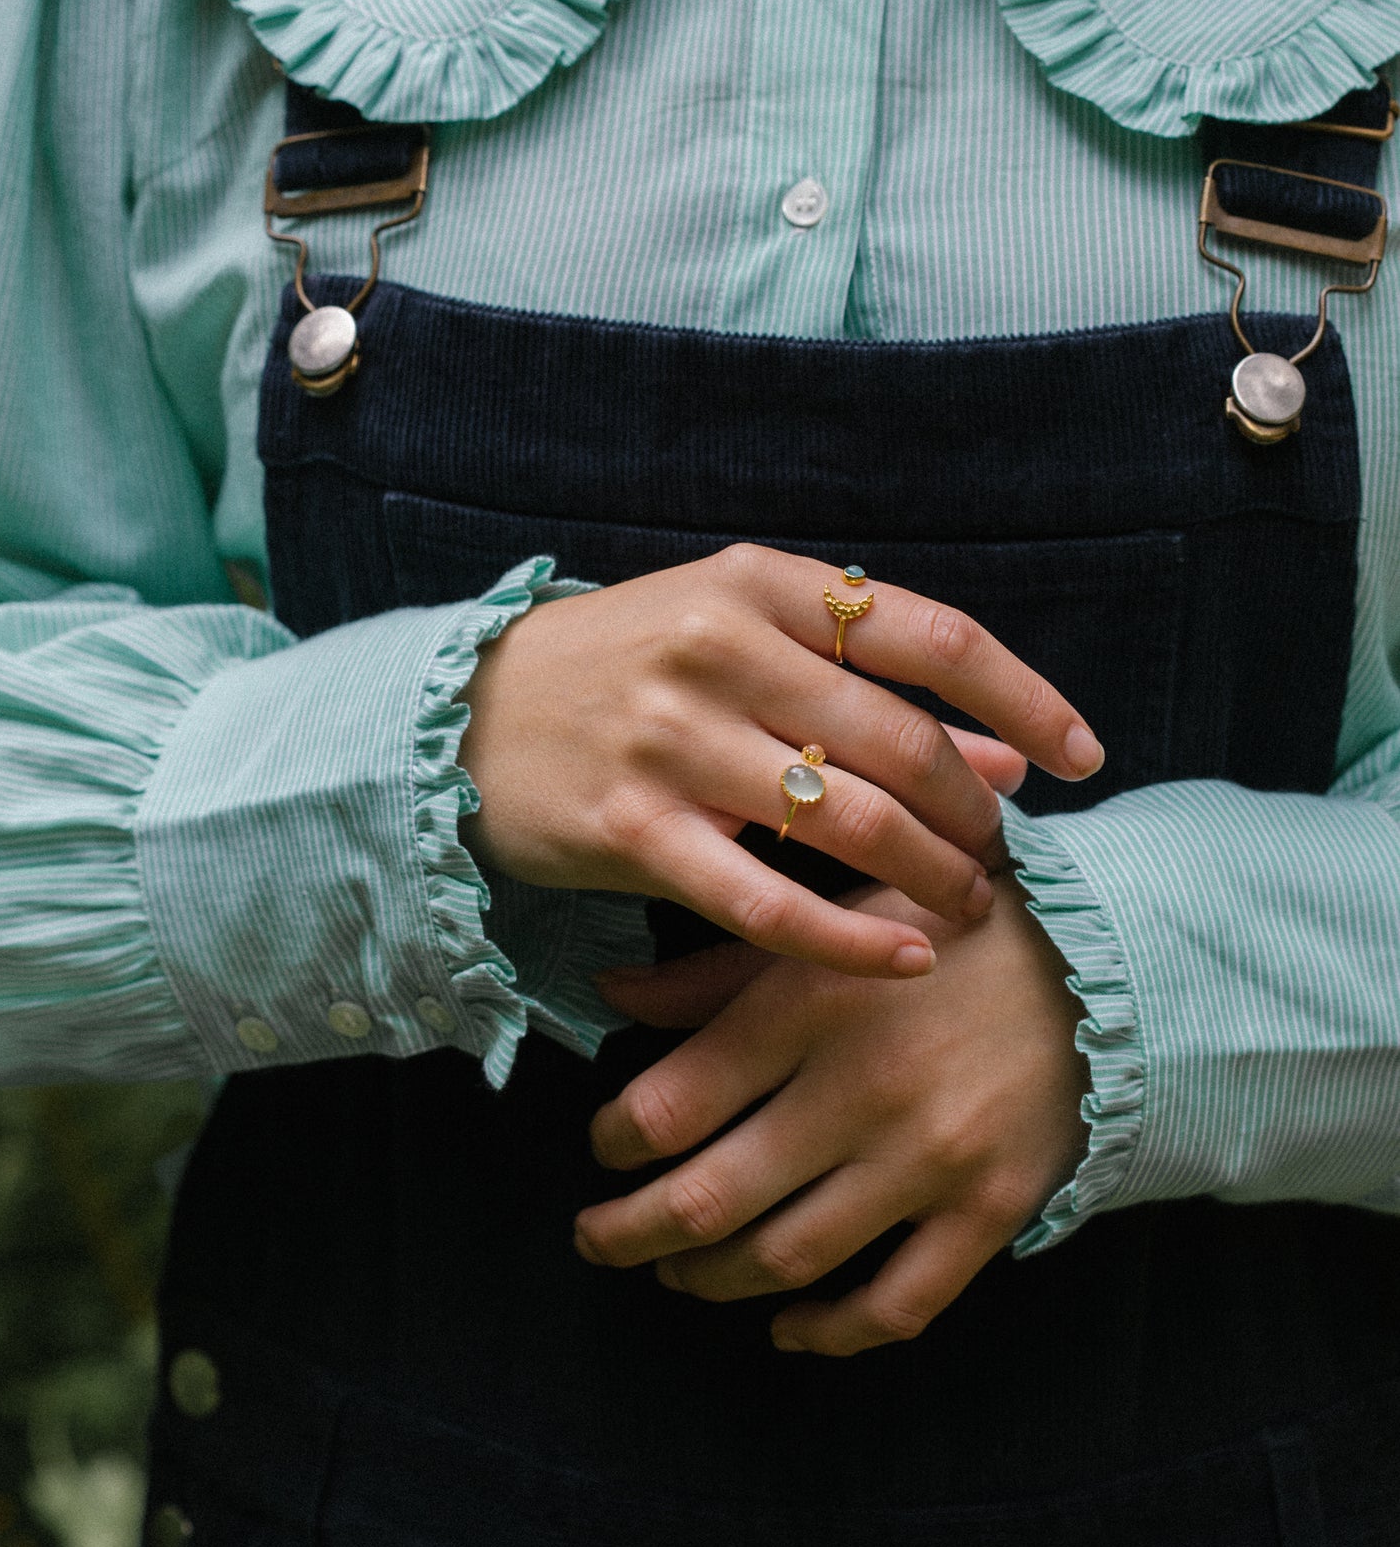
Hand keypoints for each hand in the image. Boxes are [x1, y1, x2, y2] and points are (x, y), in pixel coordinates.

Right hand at [461, 544, 1102, 978]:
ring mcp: (673, 738)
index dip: (1024, 699)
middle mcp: (721, 648)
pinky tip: (903, 961)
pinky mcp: (632, 827)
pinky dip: (849, 939)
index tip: (1083, 755)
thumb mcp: (743, 646)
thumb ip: (870, 692)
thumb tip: (1006, 758)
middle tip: (1002, 857)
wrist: (463, 718)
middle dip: (975, 812)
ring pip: (847, 819)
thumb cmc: (625, 673)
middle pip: (902, 740)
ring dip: (930, 875)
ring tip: (967, 908)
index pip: (932, 635)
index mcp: (760, 585)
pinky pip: (766, 901)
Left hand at [573, 876, 1088, 1354]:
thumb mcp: (831, 926)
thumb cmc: (947, 934)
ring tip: (676, 1270)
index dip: (613, 1141)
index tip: (603, 1145)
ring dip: (708, 1279)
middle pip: (705, 1200)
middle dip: (627, 1231)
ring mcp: (928, 1160)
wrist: (1108, 961)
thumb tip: (612, 991)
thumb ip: (717, 970)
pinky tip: (786, 1326)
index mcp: (809, 1007)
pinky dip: (828, 1333)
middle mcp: (860, 1091)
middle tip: (597, 1236)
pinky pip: (894, 1304)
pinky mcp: (988, 1210)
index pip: (667, 1105)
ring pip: (783, 1260)